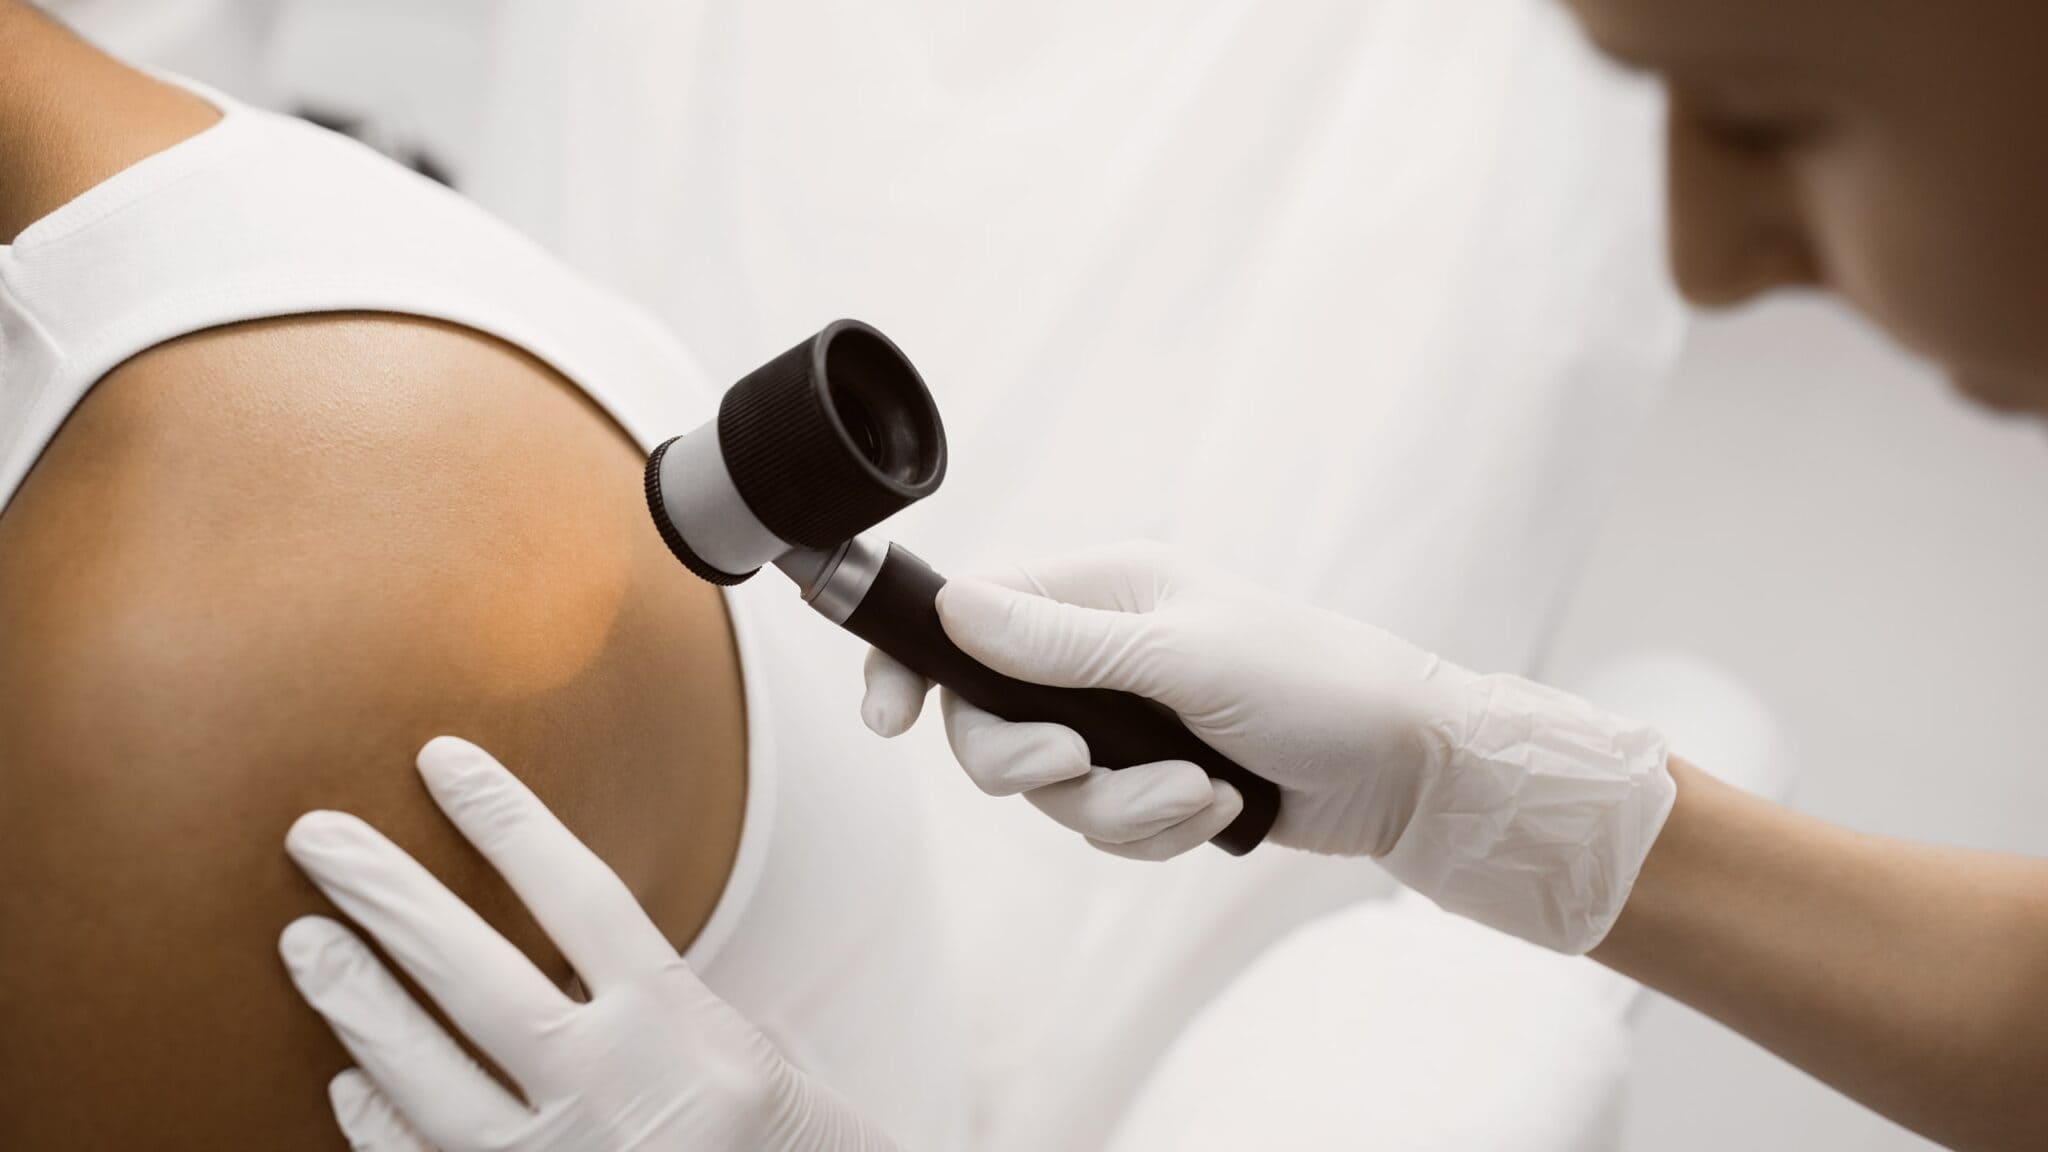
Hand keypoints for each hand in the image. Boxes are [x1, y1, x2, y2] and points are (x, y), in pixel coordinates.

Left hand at [279, 737, 897, 1151]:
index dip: (505, 820)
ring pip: (427, 1075)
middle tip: (314, 837)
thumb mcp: (745, 1058)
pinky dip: (378, 1121)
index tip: (441, 758)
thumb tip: (550, 954)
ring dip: (357, 1002)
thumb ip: (652, 1008)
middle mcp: (617, 1094)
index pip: (579, 896)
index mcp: (688, 1033)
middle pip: (476, 976)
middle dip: (386, 897)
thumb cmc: (790, 1149)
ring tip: (304, 940)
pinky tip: (347, 1078)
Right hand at [862, 541, 1675, 953]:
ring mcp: (1126, 719)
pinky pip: (1104, 825)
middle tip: (1081, 765)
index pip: (969, 610)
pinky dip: (1155, 831)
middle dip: (1036, 762)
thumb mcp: (1187, 658)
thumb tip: (952, 606)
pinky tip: (1220, 810)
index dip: (911, 658)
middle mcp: (1102, 651)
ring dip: (1122, 808)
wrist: (1413, 771)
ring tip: (1202, 795)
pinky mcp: (1153, 779)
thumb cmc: (1318, 687)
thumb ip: (1063, 643)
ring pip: (1049, 789)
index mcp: (1105, 591)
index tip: (887, 720)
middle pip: (990, 718)